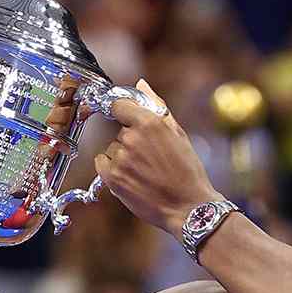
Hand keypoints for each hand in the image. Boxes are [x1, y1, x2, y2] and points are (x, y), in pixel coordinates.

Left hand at [93, 80, 219, 234]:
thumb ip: (157, 106)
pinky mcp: (114, 178)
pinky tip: (131, 178)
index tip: (124, 118)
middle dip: (131, 142)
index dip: (122, 111)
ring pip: (113, 149)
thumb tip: (141, 84)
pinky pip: (102, 164)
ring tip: (145, 173)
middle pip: (120, 132)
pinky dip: (112, 169)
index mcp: (149, 122)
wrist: (189, 208)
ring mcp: (121, 159)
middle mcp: (132, 138)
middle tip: (151, 160)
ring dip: (123, 158)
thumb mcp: (178, 133)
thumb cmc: (188, 172)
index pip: (119, 104)